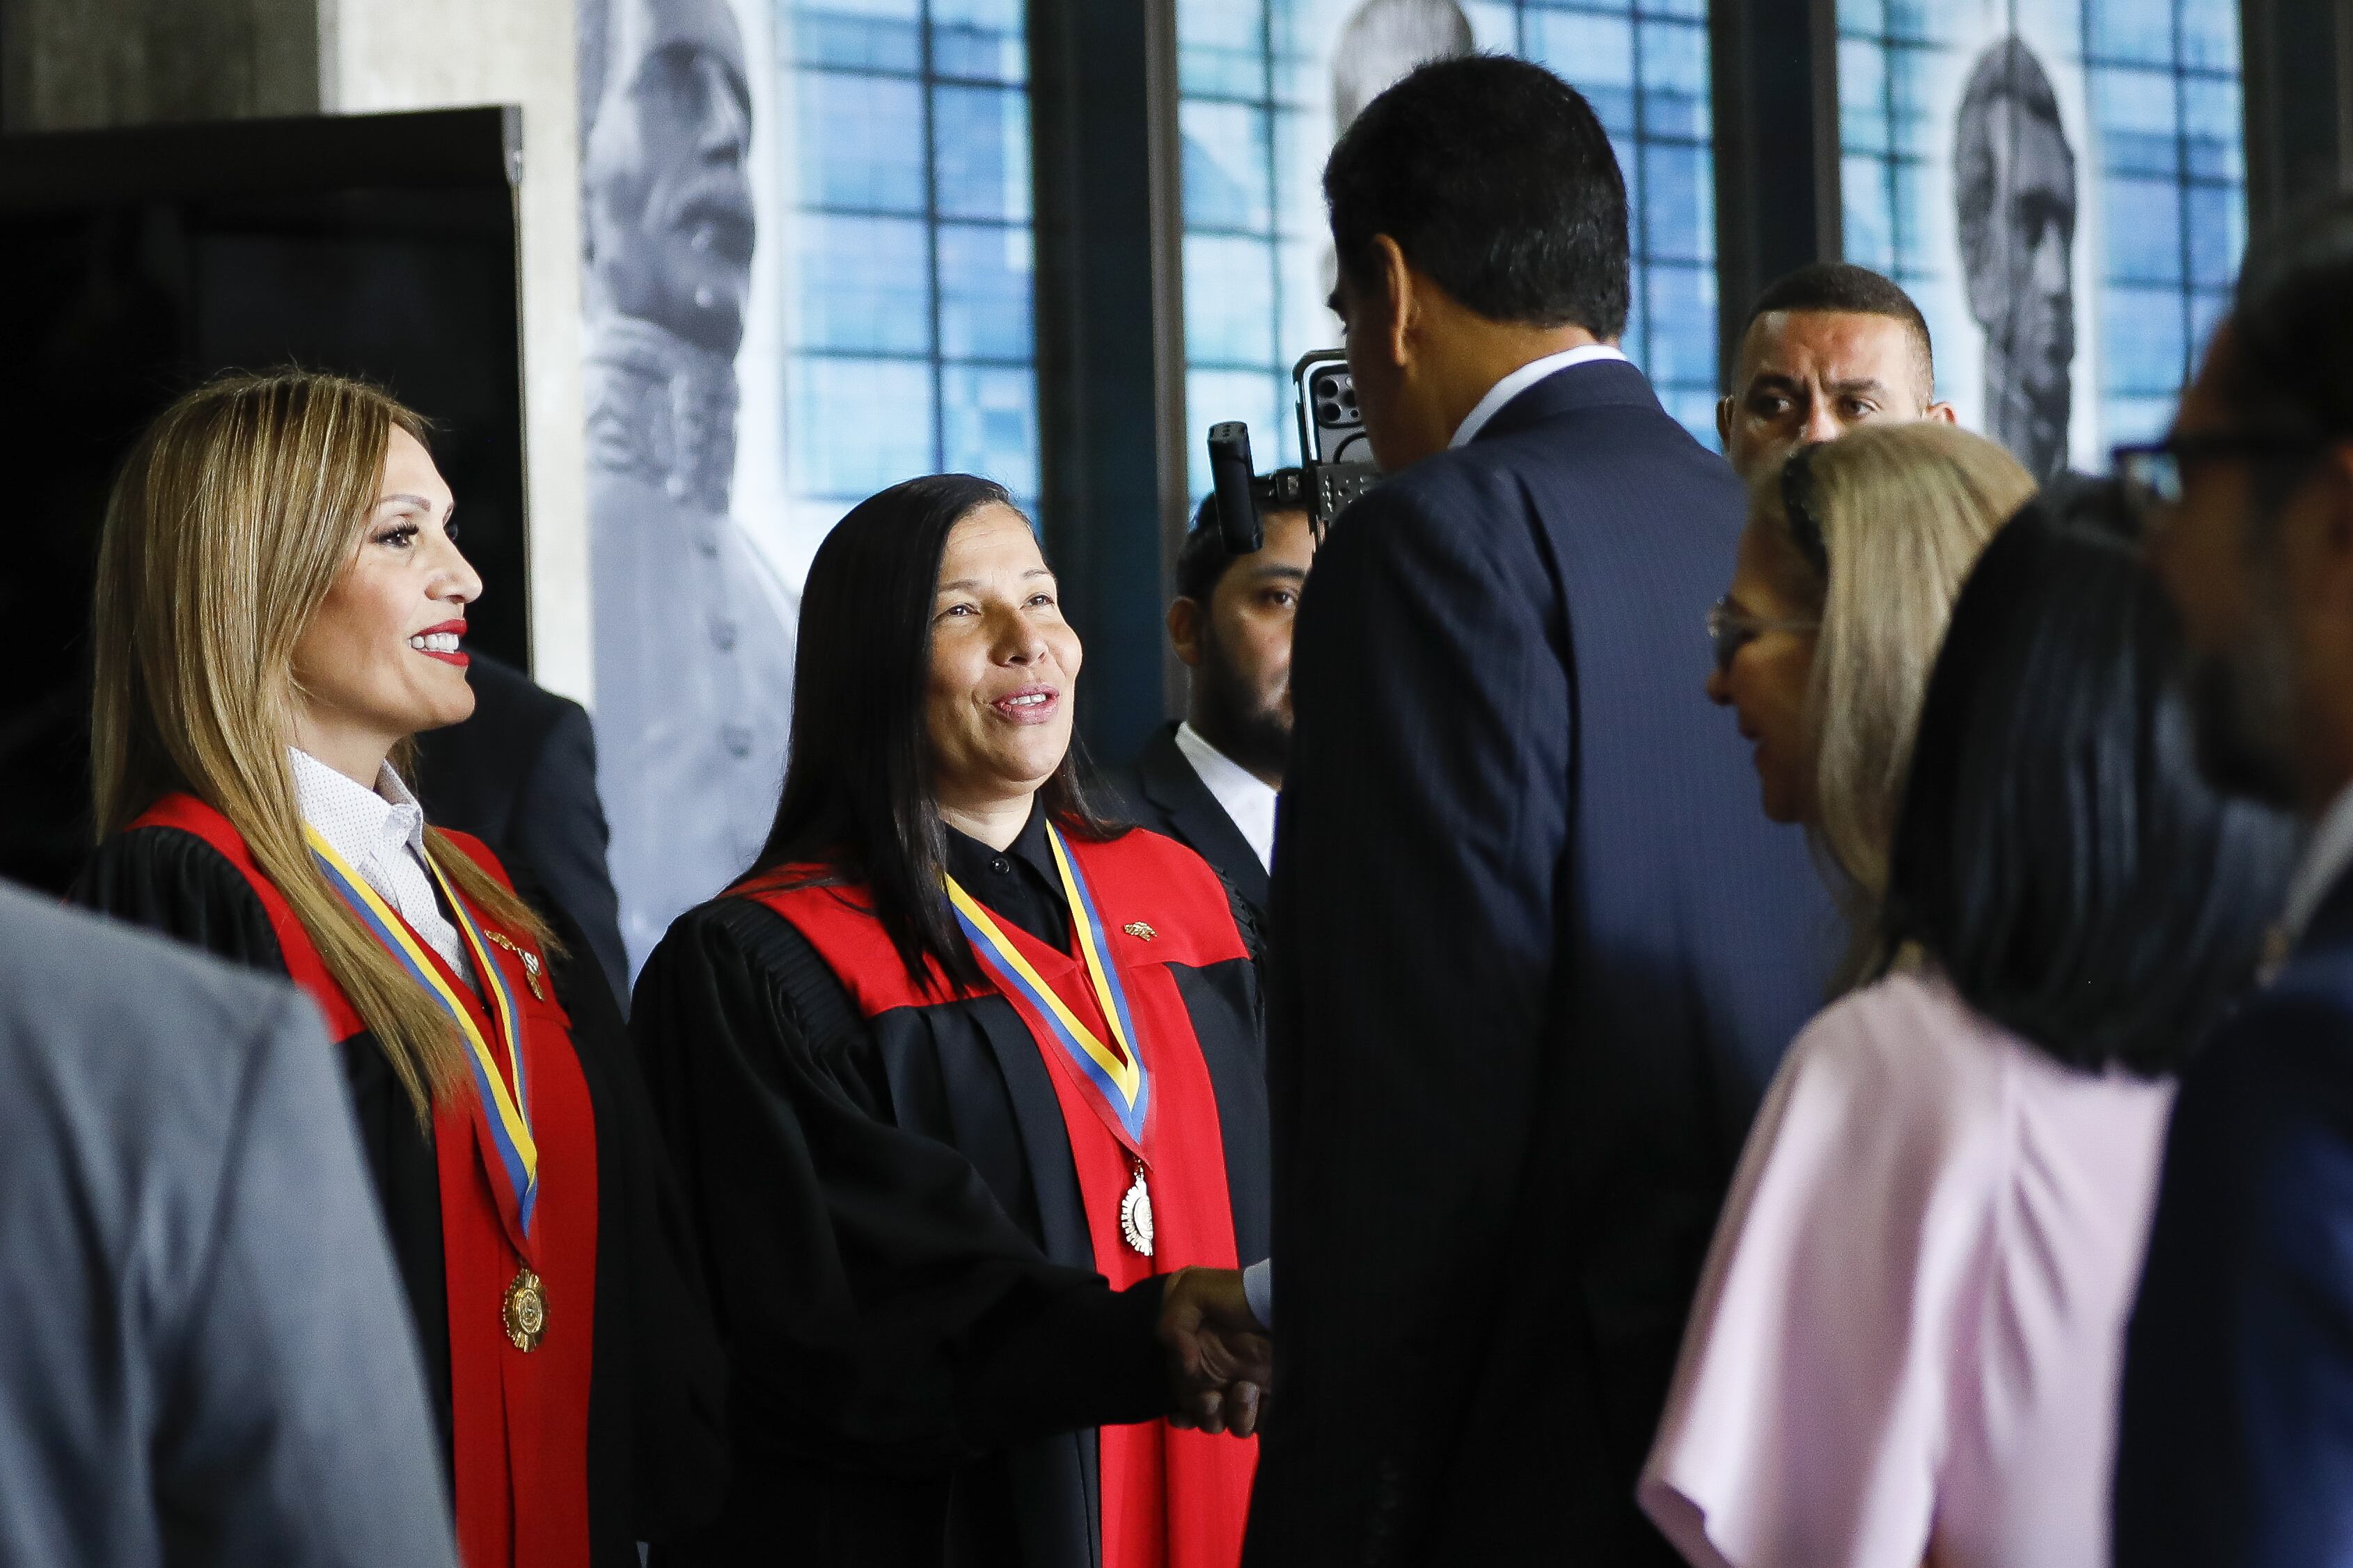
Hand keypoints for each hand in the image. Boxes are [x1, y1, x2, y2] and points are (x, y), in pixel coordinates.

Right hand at [1157, 1266, 1270, 1437]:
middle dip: (1206, 1415)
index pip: (1184, 1396)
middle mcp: (1225, 1375)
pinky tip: (1259, 1397)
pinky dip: (1257, 1418)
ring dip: (1233, 1415)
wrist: (1288, 1294)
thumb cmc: (1239, 1293)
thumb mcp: (1192, 1290)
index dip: (1180, 1413)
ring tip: (1245, 1388)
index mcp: (1202, 1356)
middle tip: (1212, 1398)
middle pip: (1208, 1416)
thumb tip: (1185, 1367)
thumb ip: (1173, 1325)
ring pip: (1234, 1424)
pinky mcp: (1276, 1395)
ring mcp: (1251, 1386)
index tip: (1180, 1413)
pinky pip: (1263, 1423)